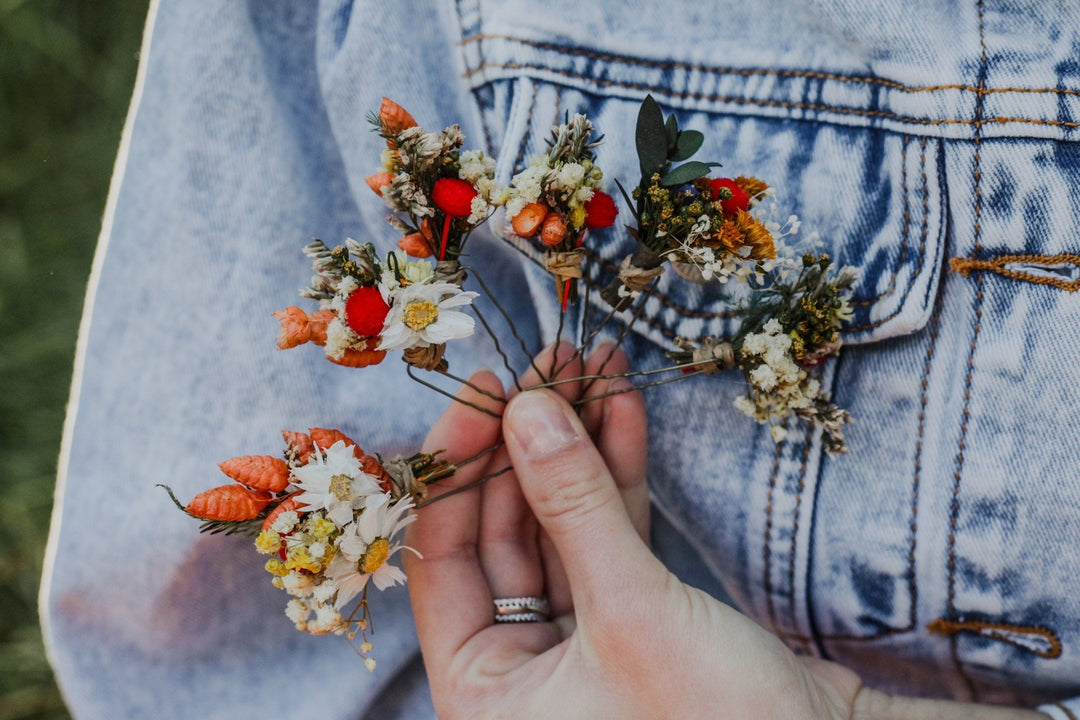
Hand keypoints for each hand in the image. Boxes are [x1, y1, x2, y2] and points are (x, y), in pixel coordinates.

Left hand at [405, 345, 1046, 719]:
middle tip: (550, 367)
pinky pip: (607, 534)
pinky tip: (620, 412)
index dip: (458, 466)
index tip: (487, 391)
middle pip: (500, 529)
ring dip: (577, 447)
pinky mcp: (632, 616)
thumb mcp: (631, 611)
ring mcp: (576, 639)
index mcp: (483, 693)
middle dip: (529, 442)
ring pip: (557, 523)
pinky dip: (616, 476)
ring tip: (590, 369)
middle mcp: (518, 670)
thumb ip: (573, 507)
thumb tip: (526, 411)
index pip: (440, 555)